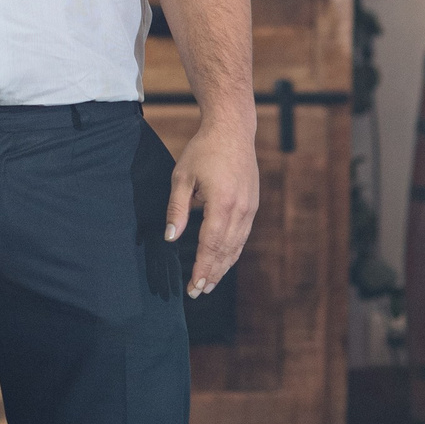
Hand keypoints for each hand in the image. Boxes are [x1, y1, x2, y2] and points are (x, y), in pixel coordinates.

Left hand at [167, 118, 259, 298]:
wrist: (232, 131)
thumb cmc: (203, 151)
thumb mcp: (182, 176)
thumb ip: (177, 208)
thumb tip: (171, 238)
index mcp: (221, 202)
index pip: (211, 244)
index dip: (202, 268)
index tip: (193, 286)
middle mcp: (240, 209)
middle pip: (225, 251)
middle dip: (211, 273)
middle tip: (198, 292)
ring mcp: (250, 208)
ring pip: (236, 246)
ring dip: (223, 267)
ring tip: (209, 283)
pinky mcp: (253, 205)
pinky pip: (242, 236)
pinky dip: (232, 252)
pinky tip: (222, 261)